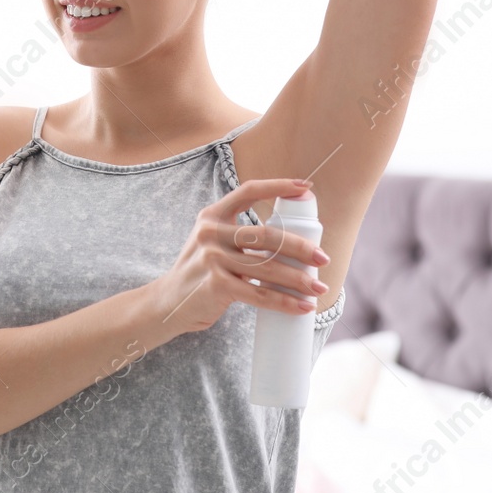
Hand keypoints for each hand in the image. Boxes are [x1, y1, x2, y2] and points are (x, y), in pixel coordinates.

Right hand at [143, 178, 330, 339]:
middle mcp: (210, 232)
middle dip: (300, 247)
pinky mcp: (215, 285)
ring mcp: (211, 258)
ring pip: (267, 268)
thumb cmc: (201, 272)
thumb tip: (293, 241)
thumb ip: (241, 236)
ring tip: (319, 287)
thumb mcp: (212, 243)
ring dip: (298, 280)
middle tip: (322, 258)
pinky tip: (301, 307)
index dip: (279, 186)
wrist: (168, 303)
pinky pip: (258, 294)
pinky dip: (284, 302)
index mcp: (213, 215)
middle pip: (266, 235)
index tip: (306, 187)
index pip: (249, 190)